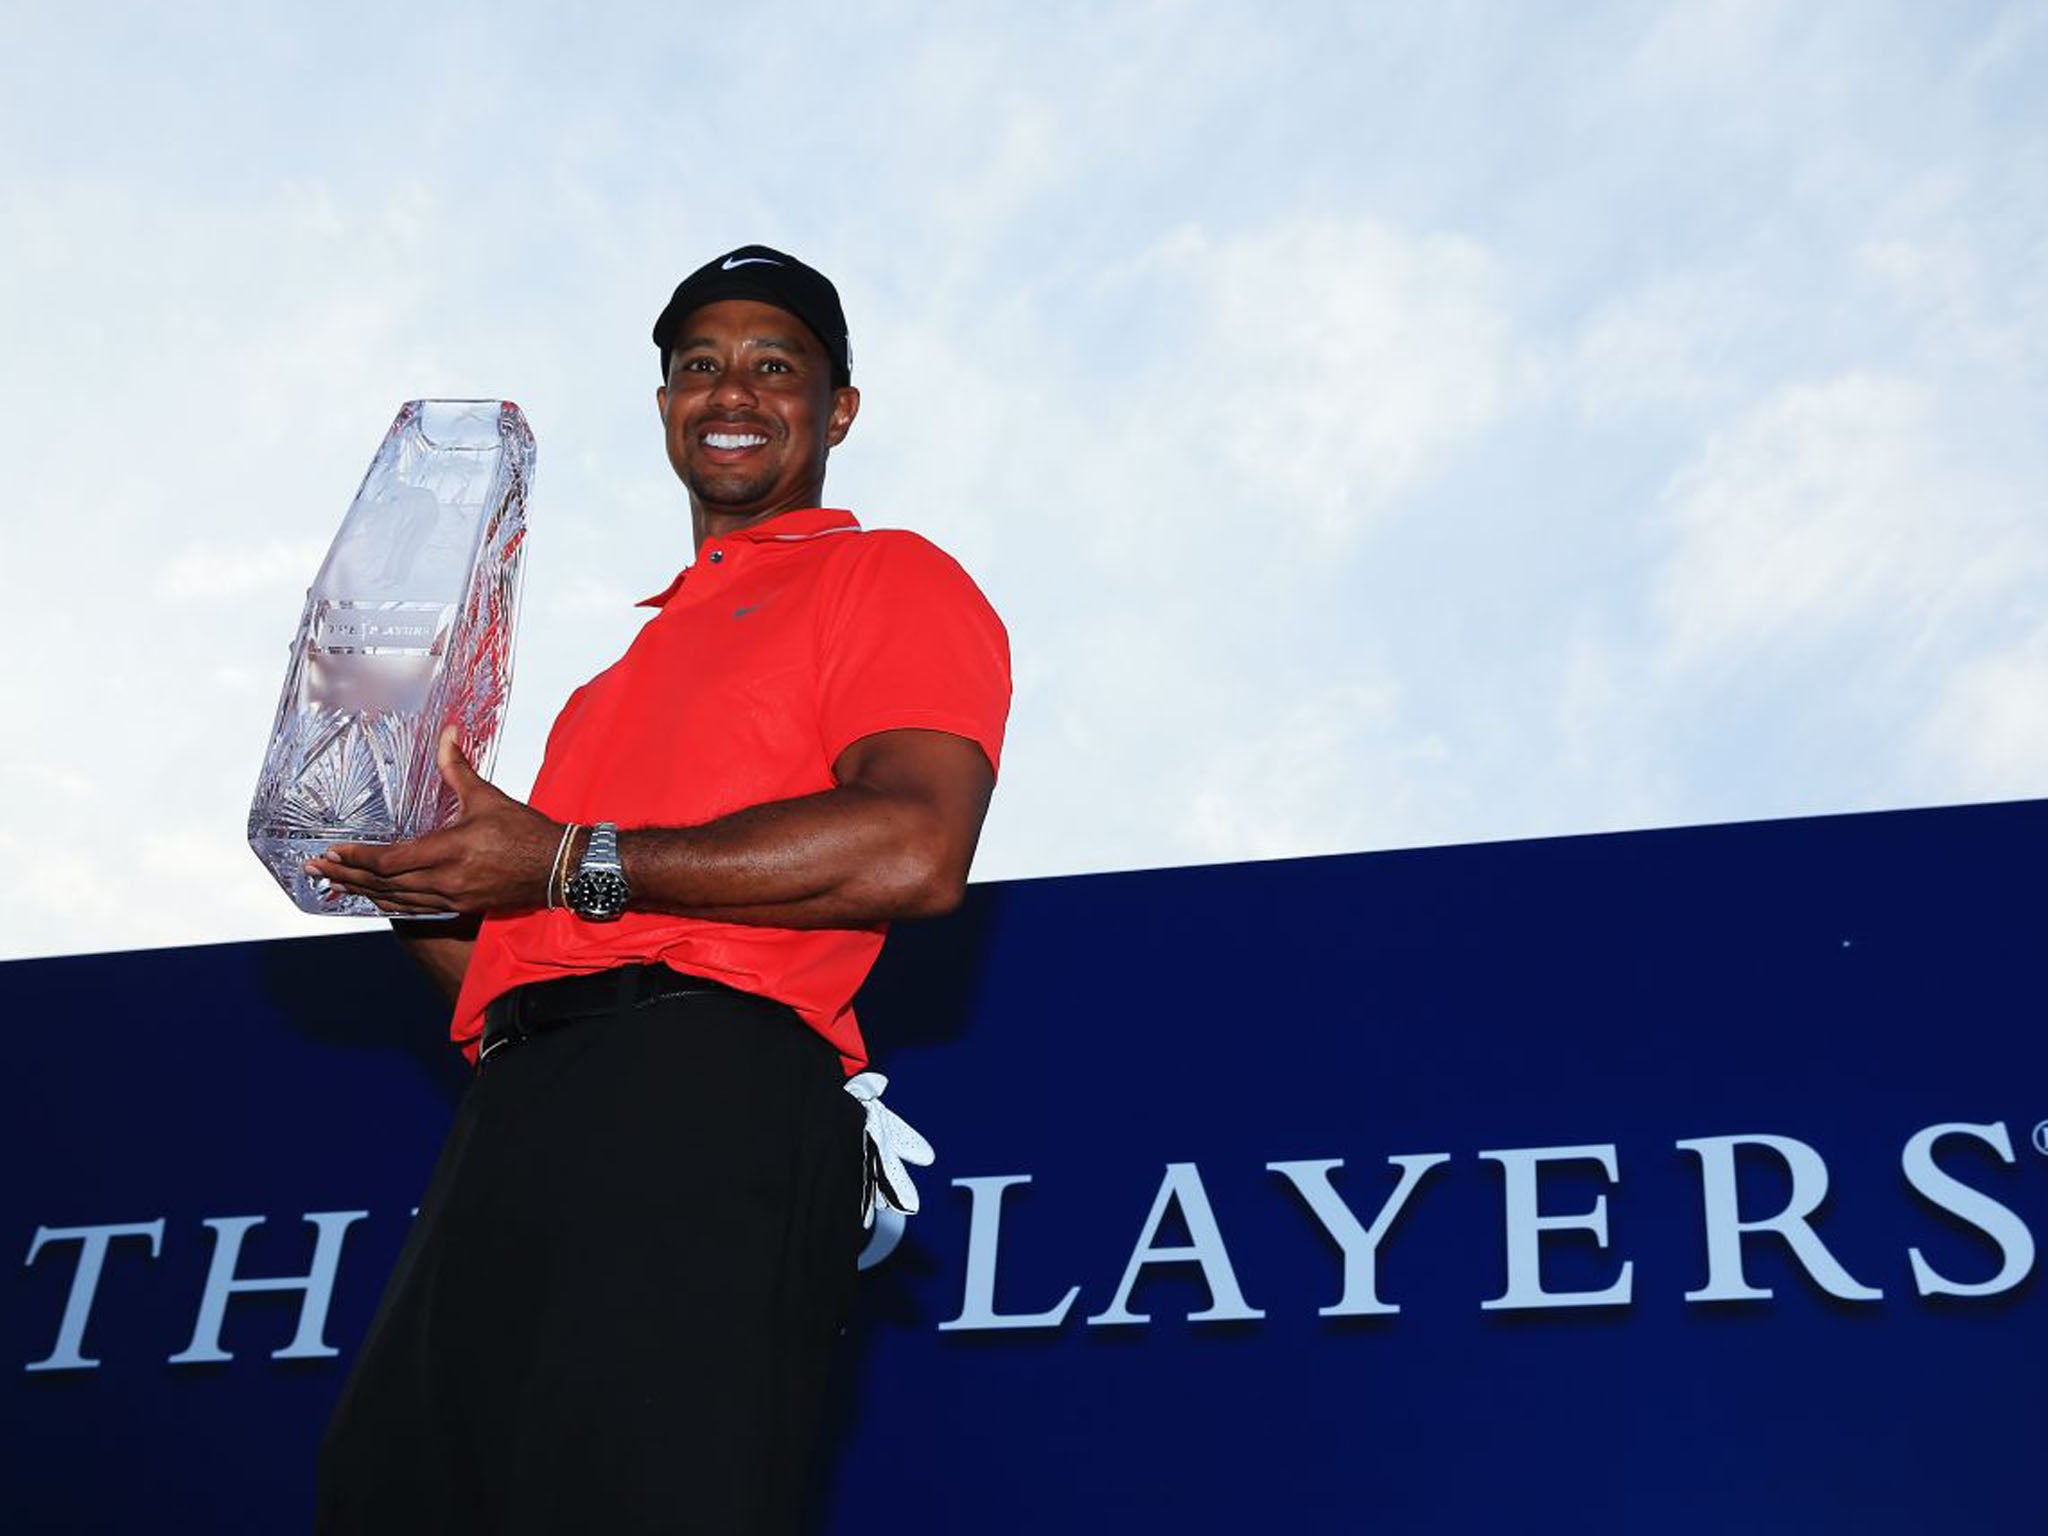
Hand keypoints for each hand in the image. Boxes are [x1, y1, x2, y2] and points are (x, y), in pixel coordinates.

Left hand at [306, 730, 561, 915]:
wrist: (559, 869)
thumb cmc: (526, 834)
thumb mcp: (488, 798)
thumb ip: (458, 768)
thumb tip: (447, 734)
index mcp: (450, 851)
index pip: (389, 861)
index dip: (357, 859)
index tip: (332, 852)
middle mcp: (446, 881)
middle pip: (383, 885)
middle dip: (345, 877)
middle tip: (316, 870)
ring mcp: (452, 898)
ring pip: (395, 900)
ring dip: (361, 892)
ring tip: (335, 884)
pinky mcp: (459, 907)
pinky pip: (414, 908)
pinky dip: (389, 902)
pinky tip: (374, 897)